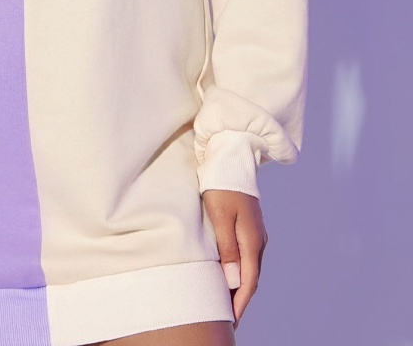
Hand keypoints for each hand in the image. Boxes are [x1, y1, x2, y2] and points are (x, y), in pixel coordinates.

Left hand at [202, 189, 267, 331]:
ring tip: (225, 302)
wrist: (232, 158)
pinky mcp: (248, 227)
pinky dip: (238, 271)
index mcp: (252, 240)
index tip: (230, 320)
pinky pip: (246, 256)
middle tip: (226, 319)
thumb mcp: (220, 216)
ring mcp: (255, 233)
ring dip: (239, 286)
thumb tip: (235, 281)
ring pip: (249, 268)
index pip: (248, 281)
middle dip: (240, 299)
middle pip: (251, 278)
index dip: (239, 302)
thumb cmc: (221, 185)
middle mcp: (258, 240)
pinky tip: (228, 275)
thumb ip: (227, 248)